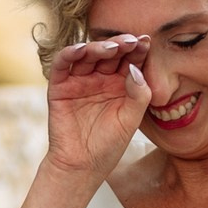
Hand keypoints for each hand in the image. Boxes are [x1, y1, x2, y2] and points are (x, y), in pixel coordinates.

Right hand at [44, 34, 150, 178]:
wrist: (82, 166)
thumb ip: (138, 95)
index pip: (129, 61)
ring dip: (99, 47)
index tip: (147, 42)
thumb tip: (135, 68)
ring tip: (113, 48)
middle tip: (132, 41)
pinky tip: (81, 49)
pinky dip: (70, 54)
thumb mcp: (130, 120)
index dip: (137, 51)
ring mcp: (79, 81)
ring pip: (88, 55)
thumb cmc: (108, 146)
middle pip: (110, 54)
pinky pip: (63, 65)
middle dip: (121, 45)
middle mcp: (99, 79)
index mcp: (120, 85)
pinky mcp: (60, 87)